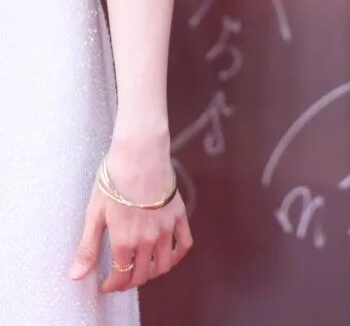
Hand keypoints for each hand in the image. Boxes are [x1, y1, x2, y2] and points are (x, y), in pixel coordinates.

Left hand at [70, 144, 192, 292]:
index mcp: (125, 241)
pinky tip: (167, 254)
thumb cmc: (114, 179)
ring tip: (142, 268)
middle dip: (129, 282)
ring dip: (152, 273)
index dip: (112, 285)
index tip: (106, 285)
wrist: (140, 151)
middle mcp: (148, 239)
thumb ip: (88, 247)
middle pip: (142, 274)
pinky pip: (184, 244)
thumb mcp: (95, 214)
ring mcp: (166, 228)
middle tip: (121, 278)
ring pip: (164, 265)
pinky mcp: (179, 214)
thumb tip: (77, 276)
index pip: (121, 277)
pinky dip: (177, 255)